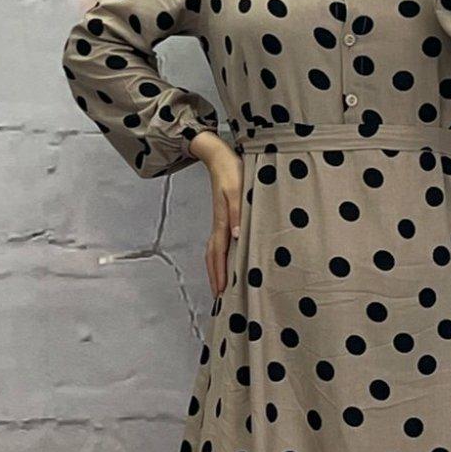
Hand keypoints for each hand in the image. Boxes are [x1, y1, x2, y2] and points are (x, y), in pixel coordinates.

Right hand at [188, 132, 242, 295]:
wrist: (219, 155)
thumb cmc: (231, 170)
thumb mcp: (237, 190)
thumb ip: (237, 213)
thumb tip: (237, 237)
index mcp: (222, 221)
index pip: (219, 254)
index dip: (219, 274)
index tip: (220, 292)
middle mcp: (219, 224)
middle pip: (212, 257)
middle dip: (215, 276)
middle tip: (218, 296)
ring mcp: (220, 220)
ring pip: (214, 250)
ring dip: (216, 268)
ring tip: (221, 282)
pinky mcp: (224, 215)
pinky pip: (219, 241)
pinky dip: (221, 255)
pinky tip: (229, 258)